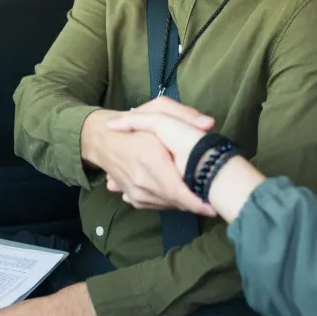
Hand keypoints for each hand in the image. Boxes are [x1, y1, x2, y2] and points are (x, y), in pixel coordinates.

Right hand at [109, 112, 267, 222]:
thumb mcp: (158, 109)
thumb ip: (184, 114)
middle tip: (214, 201)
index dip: (197, 202)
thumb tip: (209, 124)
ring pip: (168, 205)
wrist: (101, 140)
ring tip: (201, 198)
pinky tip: (180, 195)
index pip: (178, 189)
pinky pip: (157, 206)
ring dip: (185, 204)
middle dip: (196, 203)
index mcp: (150, 158)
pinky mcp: (134, 198)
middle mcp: (142, 179)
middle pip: (176, 200)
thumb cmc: (134, 124)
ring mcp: (136, 191)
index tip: (214, 206)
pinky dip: (171, 202)